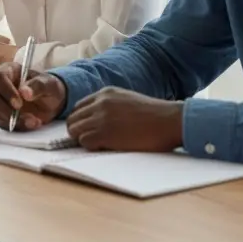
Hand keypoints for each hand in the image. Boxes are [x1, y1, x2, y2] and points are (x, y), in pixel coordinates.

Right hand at [0, 63, 65, 130]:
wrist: (53, 102)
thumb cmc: (48, 87)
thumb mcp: (49, 84)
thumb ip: (38, 85)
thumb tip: (24, 92)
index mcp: (9, 71)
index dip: (5, 90)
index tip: (19, 103)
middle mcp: (0, 86)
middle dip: (6, 110)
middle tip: (27, 116)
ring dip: (13, 121)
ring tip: (34, 122)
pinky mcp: (2, 116)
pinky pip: (1, 123)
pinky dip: (16, 127)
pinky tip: (31, 125)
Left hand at [66, 88, 184, 151]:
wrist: (169, 120)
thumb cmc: (155, 115)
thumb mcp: (127, 100)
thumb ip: (111, 106)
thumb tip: (99, 120)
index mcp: (105, 93)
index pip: (79, 107)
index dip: (81, 120)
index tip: (88, 130)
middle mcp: (100, 103)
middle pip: (73, 118)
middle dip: (78, 131)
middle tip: (91, 141)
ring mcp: (101, 117)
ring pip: (75, 130)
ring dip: (83, 139)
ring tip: (99, 145)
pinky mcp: (105, 133)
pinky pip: (84, 141)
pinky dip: (90, 147)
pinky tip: (104, 148)